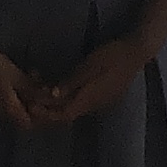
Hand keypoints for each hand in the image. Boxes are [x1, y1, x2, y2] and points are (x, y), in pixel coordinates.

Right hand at [0, 30, 44, 132]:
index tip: (44, 104)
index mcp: (7, 110)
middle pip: (16, 116)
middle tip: (37, 88)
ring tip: (25, 79)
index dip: (39, 117)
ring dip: (17, 98)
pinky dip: (5, 95)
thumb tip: (47, 98)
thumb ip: (31, 89)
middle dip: (29, 104)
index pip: (27, 123)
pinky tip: (6, 81)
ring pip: (5, 108)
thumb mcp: (15, 76)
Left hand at [35, 36, 156, 125]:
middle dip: (48, 108)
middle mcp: (93, 105)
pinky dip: (67, 97)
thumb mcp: (89, 66)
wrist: (136, 52)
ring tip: (41, 89)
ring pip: (73, 108)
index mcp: (89, 100)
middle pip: (66, 114)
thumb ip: (71, 82)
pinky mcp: (102, 94)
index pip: (63, 115)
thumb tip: (52, 96)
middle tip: (32, 97)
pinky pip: (80, 101)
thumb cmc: (111, 56)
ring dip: (57, 102)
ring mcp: (99, 101)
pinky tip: (60, 87)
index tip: (31, 104)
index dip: (46, 113)